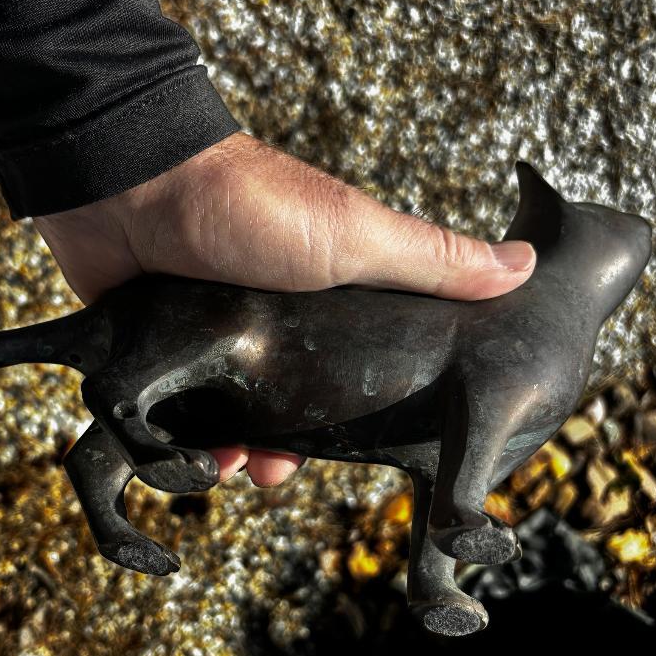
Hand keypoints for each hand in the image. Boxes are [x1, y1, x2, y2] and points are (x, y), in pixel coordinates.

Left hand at [33, 132, 534, 486]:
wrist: (131, 184)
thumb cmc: (250, 205)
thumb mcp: (355, 236)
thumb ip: (431, 260)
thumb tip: (523, 267)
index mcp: (324, 295)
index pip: (358, 365)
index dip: (365, 412)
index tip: (366, 448)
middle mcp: (268, 317)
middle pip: (292, 402)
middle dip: (291, 445)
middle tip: (281, 471)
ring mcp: (208, 332)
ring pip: (233, 415)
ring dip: (238, 452)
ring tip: (238, 472)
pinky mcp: (154, 346)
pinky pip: (173, 412)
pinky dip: (182, 442)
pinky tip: (193, 461)